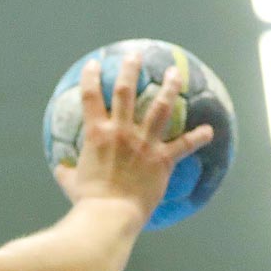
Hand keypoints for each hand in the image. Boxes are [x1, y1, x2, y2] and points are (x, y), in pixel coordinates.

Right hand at [55, 50, 214, 224]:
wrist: (109, 215)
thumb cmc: (87, 201)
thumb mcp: (70, 183)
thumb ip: (66, 172)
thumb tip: (60, 169)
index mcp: (96, 135)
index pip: (91, 98)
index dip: (91, 78)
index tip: (95, 64)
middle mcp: (121, 132)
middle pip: (127, 91)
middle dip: (131, 69)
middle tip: (136, 55)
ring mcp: (144, 143)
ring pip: (159, 107)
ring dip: (168, 87)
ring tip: (174, 73)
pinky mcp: (162, 159)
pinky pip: (184, 145)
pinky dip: (198, 137)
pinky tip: (210, 130)